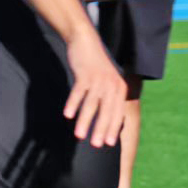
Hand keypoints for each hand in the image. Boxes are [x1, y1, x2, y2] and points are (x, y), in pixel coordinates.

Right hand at [63, 33, 127, 147]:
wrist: (86, 42)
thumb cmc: (96, 67)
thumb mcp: (108, 82)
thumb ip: (109, 98)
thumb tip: (107, 121)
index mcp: (120, 88)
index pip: (117, 113)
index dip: (113, 128)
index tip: (108, 144)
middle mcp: (112, 85)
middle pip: (106, 111)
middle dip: (101, 129)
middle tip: (96, 145)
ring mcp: (99, 79)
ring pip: (91, 104)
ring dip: (85, 121)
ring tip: (79, 136)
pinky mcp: (85, 74)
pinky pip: (78, 92)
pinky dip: (73, 104)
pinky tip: (67, 115)